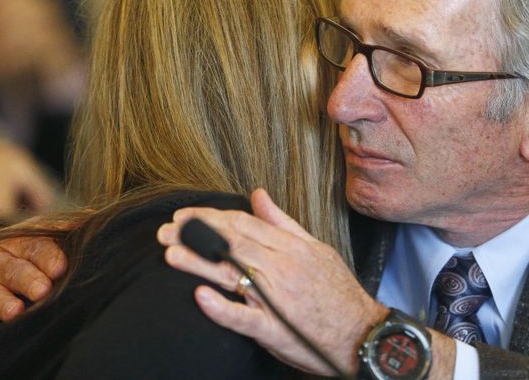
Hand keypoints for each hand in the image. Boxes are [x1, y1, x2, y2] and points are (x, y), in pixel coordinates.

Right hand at [0, 233, 66, 334]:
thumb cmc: (27, 248)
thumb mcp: (42, 234)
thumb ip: (64, 229)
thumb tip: (91, 219)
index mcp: (21, 241)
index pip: (37, 248)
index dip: (49, 258)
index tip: (60, 269)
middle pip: (15, 271)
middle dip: (29, 281)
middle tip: (43, 290)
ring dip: (3, 302)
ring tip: (16, 311)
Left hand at [157, 189, 388, 375]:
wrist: (363, 333)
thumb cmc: (339, 292)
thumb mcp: (315, 248)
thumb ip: (282, 222)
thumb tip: (258, 195)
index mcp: (290, 247)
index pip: (242, 224)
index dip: (209, 218)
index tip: (185, 215)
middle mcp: (281, 268)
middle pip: (231, 243)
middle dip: (196, 234)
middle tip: (166, 230)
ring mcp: (276, 299)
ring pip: (232, 275)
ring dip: (198, 263)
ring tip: (170, 253)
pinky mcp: (275, 329)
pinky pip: (245, 318)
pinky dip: (222, 308)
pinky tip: (199, 298)